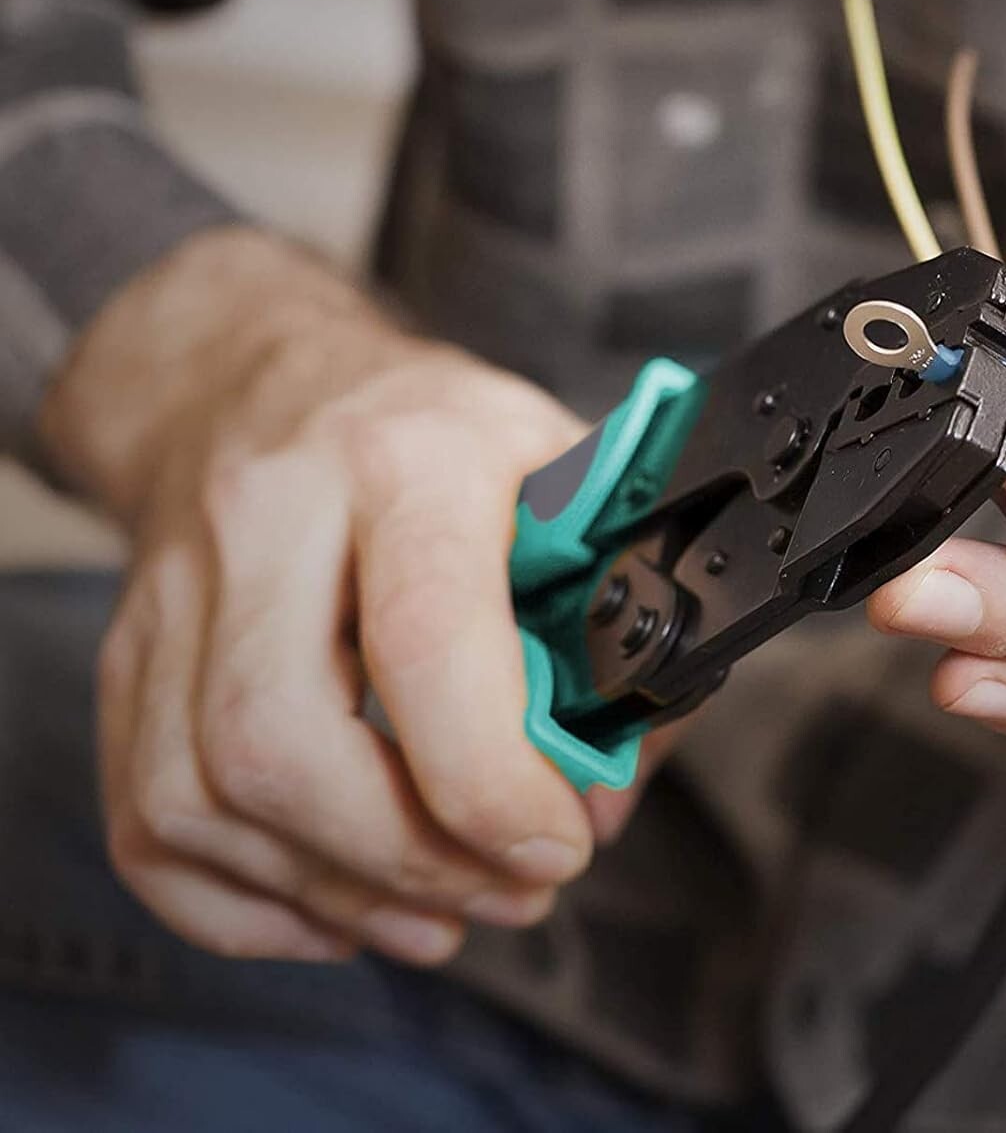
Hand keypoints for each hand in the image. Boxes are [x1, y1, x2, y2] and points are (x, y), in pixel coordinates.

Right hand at [41, 230, 644, 962]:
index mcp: (408, 457)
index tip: (554, 841)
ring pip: (200, 796)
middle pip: (278, 737)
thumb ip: (608, 621)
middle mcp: (271, 514)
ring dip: (337, 891)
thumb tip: (607, 789)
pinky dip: (243, 898)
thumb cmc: (432, 432)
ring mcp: (177, 586)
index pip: (422, 635)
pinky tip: (334, 899)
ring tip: (442, 904)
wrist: (263, 371)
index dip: (487, 777)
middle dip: (408, 857)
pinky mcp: (127, 651)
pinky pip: (146, 821)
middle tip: (510, 885)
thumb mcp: (557, 474)